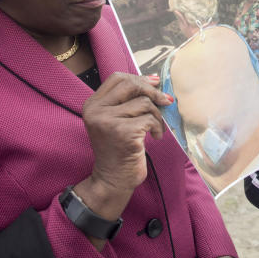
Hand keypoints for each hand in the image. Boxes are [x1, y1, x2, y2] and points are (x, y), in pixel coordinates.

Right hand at [77, 73, 172, 218]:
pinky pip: (150, 119)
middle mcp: (96, 110)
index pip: (117, 78)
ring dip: (157, 115)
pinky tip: (155, 137)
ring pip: (144, 103)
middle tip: (166, 101)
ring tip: (155, 128)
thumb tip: (154, 79)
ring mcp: (107, 121)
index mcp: (92, 104)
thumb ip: (129, 100)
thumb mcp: (117, 120)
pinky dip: (158, 127)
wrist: (113, 179)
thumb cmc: (120, 149)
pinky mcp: (122, 132)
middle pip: (131, 85)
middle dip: (153, 92)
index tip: (155, 83)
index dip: (139, 78)